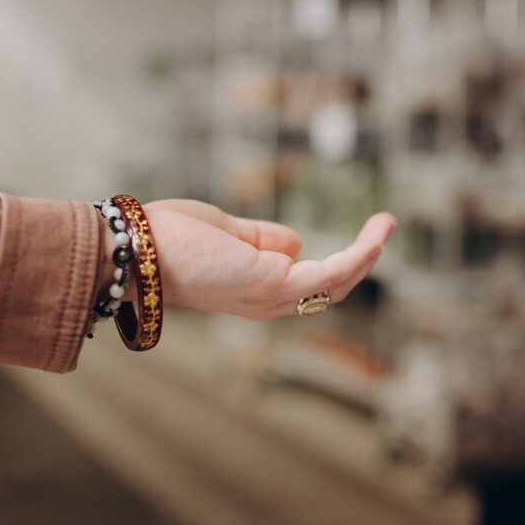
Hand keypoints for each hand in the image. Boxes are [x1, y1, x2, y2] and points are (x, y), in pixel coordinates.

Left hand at [141, 199, 395, 319]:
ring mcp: (272, 295)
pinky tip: (375, 232)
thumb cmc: (171, 238)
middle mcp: (267, 301)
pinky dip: (358, 253)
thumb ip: (260, 238)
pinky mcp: (275, 281)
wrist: (138, 247)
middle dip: (361, 260)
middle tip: (383, 226)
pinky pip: (331, 272)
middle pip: (329, 290)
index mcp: (255, 291)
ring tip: (387, 223)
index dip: (338, 264)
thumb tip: (296, 241)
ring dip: (367, 253)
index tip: (360, 237)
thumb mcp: (226, 233)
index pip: (306, 287)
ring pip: (336, 283)